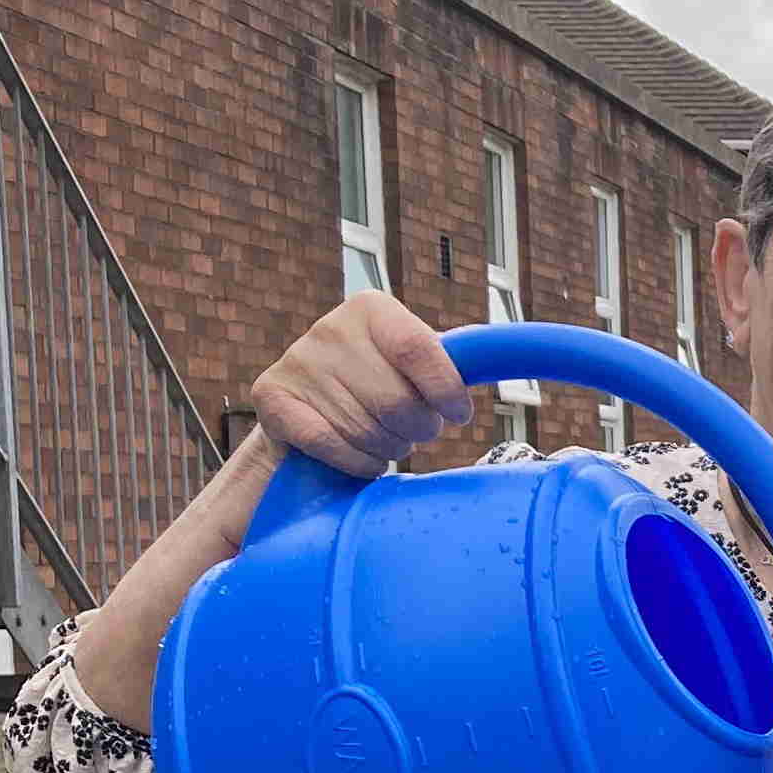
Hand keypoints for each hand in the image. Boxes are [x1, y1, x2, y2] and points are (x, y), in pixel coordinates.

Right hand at [246, 293, 475, 478]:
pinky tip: (362, 456)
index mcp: (373, 309)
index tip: (457, 413)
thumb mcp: (414, 362)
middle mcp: (330, 328)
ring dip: (387, 448)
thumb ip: (452, 360)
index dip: (446, 392)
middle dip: (417, 428)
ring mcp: (297, 361)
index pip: (420, 350)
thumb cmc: (379, 385)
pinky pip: (332, 445)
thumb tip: (500, 355)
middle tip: (412, 427)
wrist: (309, 408)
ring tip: (383, 436)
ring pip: (368, 430)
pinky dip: (357, 462)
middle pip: (398, 402)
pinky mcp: (272, 396)